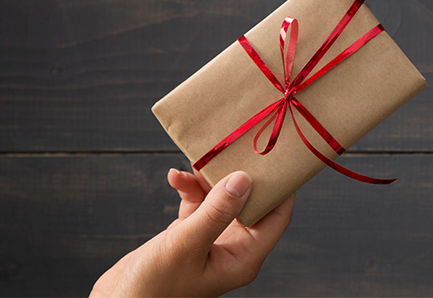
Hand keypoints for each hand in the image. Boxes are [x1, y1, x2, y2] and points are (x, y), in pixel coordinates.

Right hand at [91, 169, 294, 296]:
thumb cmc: (151, 287)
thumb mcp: (186, 244)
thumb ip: (216, 212)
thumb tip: (244, 179)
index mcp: (243, 258)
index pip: (276, 217)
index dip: (281, 188)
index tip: (278, 158)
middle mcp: (233, 248)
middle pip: (251, 204)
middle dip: (242, 177)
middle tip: (236, 149)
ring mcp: (211, 241)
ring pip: (222, 200)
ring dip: (209, 180)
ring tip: (198, 161)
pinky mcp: (190, 235)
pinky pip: (198, 204)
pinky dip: (189, 190)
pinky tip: (175, 177)